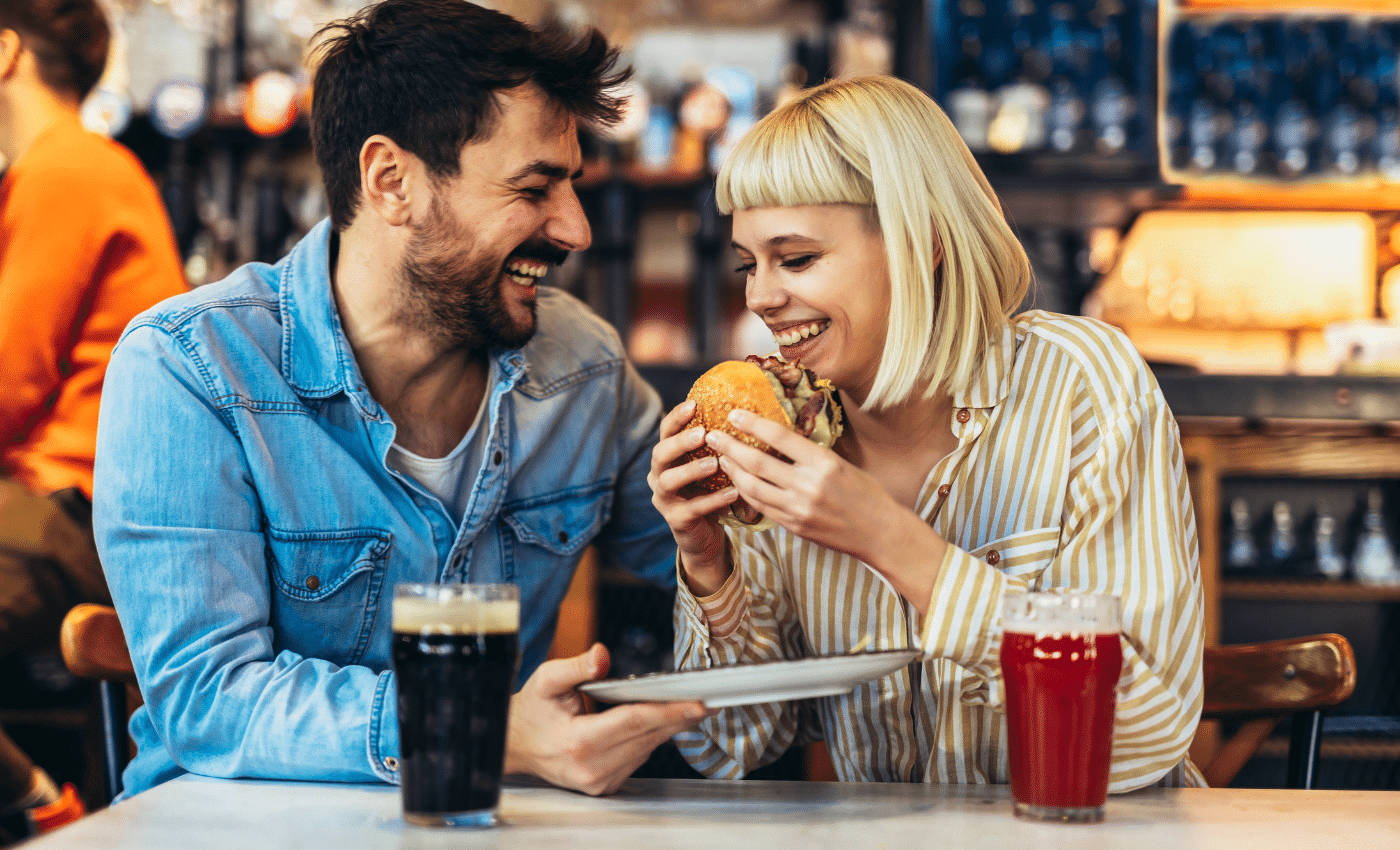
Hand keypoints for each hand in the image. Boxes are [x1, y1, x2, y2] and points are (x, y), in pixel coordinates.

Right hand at [503, 644, 709, 795]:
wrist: (514, 745)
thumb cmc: (532, 710)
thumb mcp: (546, 680)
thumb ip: (576, 667)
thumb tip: (602, 656)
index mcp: (578, 741)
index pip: (635, 722)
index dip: (669, 711)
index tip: (698, 703)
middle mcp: (591, 768)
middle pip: (648, 737)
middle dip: (679, 718)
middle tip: (709, 702)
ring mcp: (598, 781)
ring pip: (646, 750)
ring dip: (668, 729)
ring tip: (690, 707)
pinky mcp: (604, 786)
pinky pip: (637, 759)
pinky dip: (650, 740)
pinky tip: (660, 722)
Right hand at [647, 400, 736, 594]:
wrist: (706, 536)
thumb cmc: (710, 493)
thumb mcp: (713, 468)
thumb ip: (718, 447)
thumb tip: (745, 416)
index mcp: (667, 458)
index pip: (665, 432)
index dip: (676, 417)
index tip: (694, 404)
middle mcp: (659, 476)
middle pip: (659, 454)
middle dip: (680, 442)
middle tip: (703, 434)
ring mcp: (664, 499)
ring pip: (668, 481)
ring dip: (692, 470)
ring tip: (715, 463)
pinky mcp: (676, 520)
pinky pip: (692, 508)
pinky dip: (713, 500)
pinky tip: (733, 493)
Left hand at [708, 409, 946, 612]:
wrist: (880, 533)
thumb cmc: (866, 493)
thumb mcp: (842, 463)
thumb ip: (810, 454)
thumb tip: (780, 436)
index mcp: (823, 463)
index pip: (779, 437)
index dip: (751, 424)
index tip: (733, 414)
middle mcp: (808, 486)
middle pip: (757, 463)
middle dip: (729, 447)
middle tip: (712, 435)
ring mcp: (798, 509)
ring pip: (752, 488)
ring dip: (732, 471)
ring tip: (720, 458)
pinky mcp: (794, 526)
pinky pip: (761, 507)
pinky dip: (745, 493)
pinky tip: (737, 482)